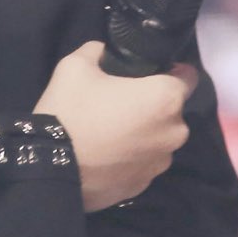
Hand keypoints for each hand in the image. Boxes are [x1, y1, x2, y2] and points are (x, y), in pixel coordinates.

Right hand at [34, 40, 195, 211]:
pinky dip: (133, 155)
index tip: (146, 73)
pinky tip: (107, 152)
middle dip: (153, 104)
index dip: (169, 70)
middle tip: (120, 101)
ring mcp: (161, 163)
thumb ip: (99, 51)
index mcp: (166, 98)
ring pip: (160, 137)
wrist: (50, 168)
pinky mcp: (145, 185)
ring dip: (145, 132)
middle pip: (172, 109)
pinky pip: (145, 161)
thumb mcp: (77, 64)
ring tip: (111, 131)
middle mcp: (175, 132)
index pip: (188, 76)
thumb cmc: (71, 111)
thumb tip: (104, 53)